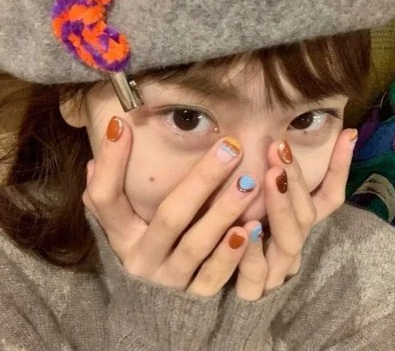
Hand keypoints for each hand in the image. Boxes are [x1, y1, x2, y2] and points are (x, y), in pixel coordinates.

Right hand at [83, 116, 260, 296]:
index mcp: (120, 237)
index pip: (105, 199)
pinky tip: (250, 229)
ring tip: (249, 182)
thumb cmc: (141, 249)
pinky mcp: (192, 299)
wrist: (150, 310)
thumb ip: (110, 193)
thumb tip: (103, 149)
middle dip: (201, 181)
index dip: (111, 163)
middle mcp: (141, 258)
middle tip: (230, 147)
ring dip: (223, 212)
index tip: (121, 123)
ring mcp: (167, 280)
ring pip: (197, 245)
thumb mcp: (121, 226)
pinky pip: (214, 277)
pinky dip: (231, 256)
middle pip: (170, 217)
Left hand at [234, 129, 357, 299]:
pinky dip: (252, 252)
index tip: (347, 135)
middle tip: (279, 149)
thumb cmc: (233, 242)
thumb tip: (271, 140)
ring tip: (272, 177)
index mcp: (295, 227)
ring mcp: (276, 271)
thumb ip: (262, 185)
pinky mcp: (253, 292)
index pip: (328, 198)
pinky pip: (256, 276)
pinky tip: (244, 229)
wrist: (218, 292)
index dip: (339, 169)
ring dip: (281, 207)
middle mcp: (292, 247)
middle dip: (295, 180)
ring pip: (289, 242)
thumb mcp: (249, 208)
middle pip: (305, 215)